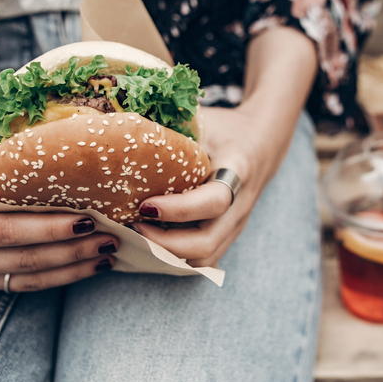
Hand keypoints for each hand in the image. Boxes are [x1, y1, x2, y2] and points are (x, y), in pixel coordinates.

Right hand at [0, 150, 120, 291]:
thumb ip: (6, 164)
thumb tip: (68, 144)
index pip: (10, 231)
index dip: (52, 230)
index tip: (90, 220)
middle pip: (26, 260)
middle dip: (73, 251)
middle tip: (112, 237)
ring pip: (30, 278)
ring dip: (74, 268)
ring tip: (109, 254)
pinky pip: (26, 284)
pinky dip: (61, 275)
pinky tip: (89, 265)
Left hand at [130, 105, 282, 266]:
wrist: (262, 145)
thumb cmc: (226, 130)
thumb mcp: (204, 123)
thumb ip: (172, 132)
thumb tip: (120, 132)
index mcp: (238, 172)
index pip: (213, 202)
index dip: (178, 210)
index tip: (144, 206)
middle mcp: (240, 206)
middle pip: (207, 243)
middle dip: (164, 243)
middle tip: (132, 226)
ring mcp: (236, 226)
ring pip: (203, 258)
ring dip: (167, 255)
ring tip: (136, 235)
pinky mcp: (227, 236)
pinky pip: (201, 258)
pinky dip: (174, 257)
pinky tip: (149, 243)